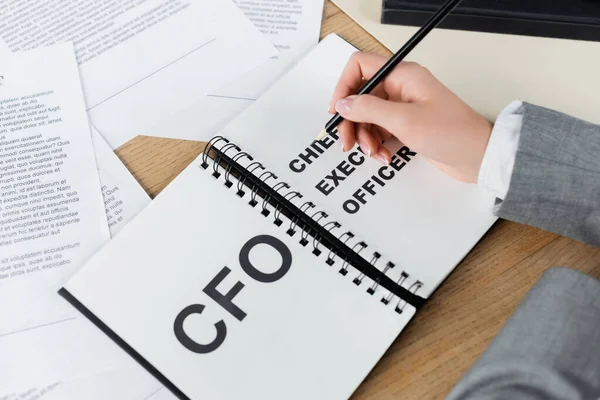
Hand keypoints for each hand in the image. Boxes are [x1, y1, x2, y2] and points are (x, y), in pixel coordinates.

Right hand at [329, 52, 492, 182]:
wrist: (477, 157)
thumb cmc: (453, 133)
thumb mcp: (404, 121)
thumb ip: (369, 109)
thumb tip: (344, 104)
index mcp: (402, 76)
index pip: (360, 67)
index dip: (344, 87)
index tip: (337, 110)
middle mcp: (401, 88)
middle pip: (360, 96)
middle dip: (351, 120)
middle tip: (347, 142)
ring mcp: (403, 107)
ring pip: (367, 117)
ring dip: (364, 137)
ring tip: (373, 152)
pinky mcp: (406, 125)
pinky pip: (379, 131)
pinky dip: (376, 144)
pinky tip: (383, 155)